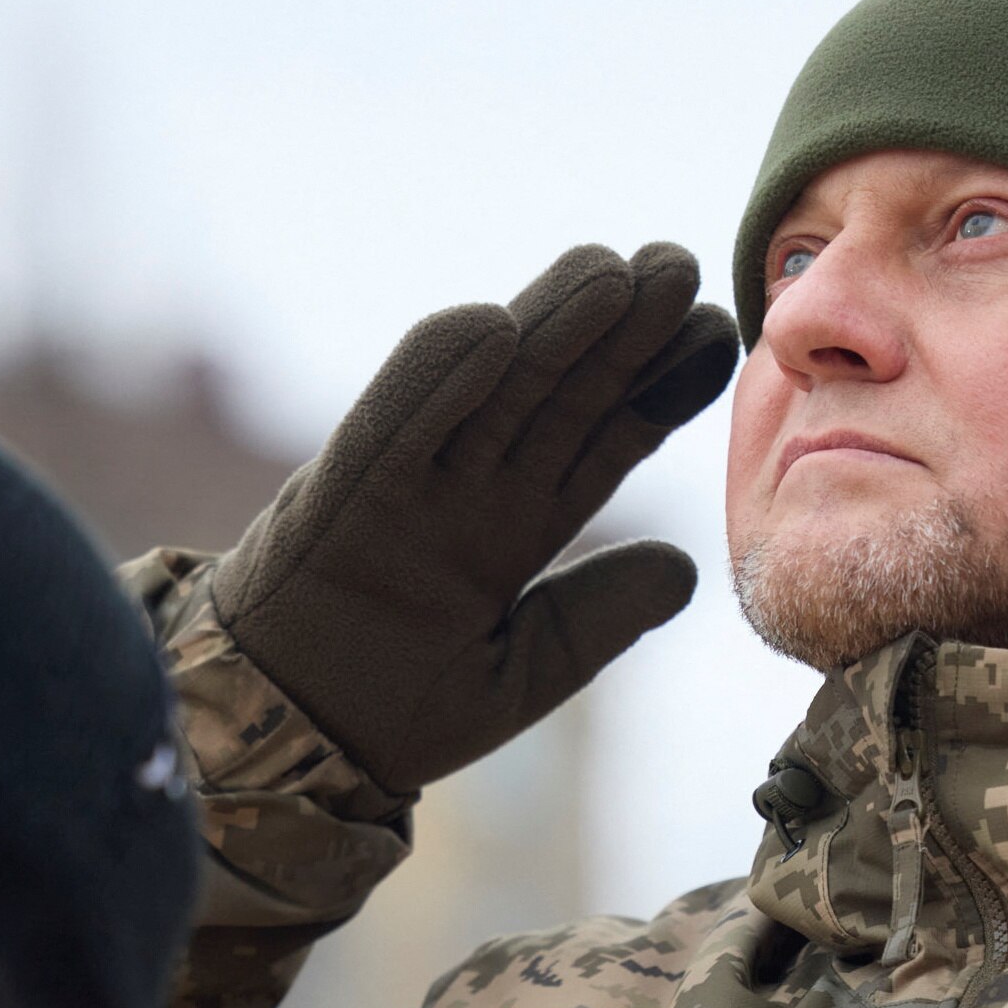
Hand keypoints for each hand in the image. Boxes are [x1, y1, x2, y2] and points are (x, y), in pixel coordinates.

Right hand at [213, 244, 737, 793]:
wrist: (289, 745)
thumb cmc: (399, 707)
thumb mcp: (529, 669)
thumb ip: (600, 617)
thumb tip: (686, 569)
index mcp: (521, 526)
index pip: (607, 438)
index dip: (663, 385)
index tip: (718, 335)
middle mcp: (475, 488)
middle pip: (562, 390)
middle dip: (623, 329)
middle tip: (680, 262)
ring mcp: (414, 483)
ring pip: (492, 386)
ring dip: (550, 324)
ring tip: (616, 269)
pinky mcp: (345, 495)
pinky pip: (395, 425)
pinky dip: (438, 376)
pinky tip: (495, 325)